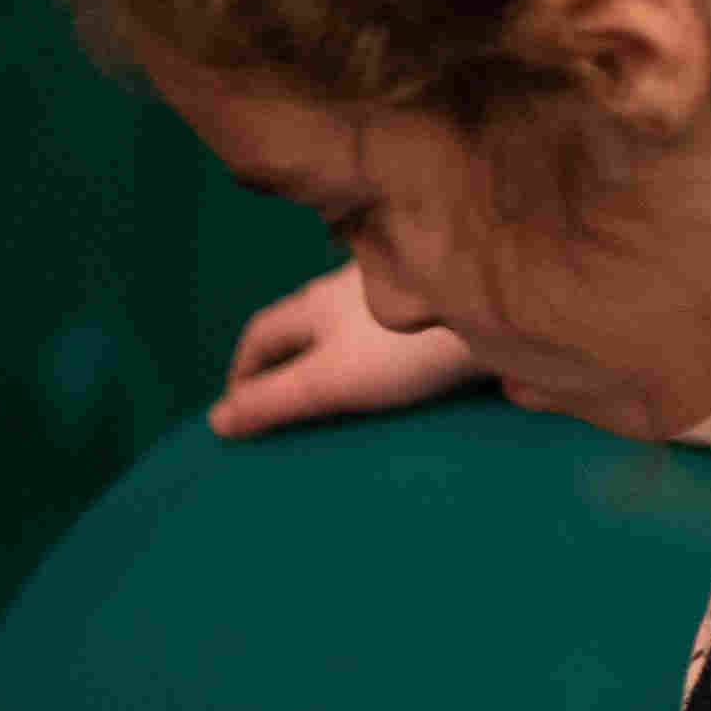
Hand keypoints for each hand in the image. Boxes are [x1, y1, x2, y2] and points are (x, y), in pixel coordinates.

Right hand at [209, 263, 488, 437]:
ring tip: (336, 386)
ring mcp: (397, 289)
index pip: (260, 334)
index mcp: (314, 304)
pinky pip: (392, 326)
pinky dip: (377, 348)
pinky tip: (396, 367)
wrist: (494, 309)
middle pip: (302, 324)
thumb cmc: (404, 348)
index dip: (242, 371)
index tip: (237, 407)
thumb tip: (216, 422)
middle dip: (285, 359)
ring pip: (348, 321)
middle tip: (281, 400)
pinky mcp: (438, 300)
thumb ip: (274, 401)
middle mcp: (349, 288)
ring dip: (332, 350)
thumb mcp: (327, 381)